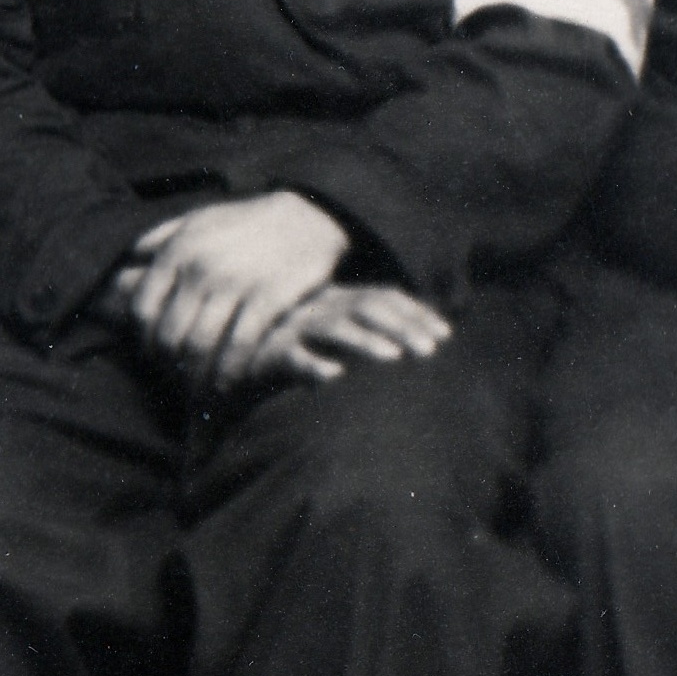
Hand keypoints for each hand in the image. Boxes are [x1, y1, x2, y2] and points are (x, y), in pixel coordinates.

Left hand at [108, 191, 353, 388]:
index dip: (144, 340)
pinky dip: (229, 372)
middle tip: (178, 380)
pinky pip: (239, 347)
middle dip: (170, 365)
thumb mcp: (200, 219)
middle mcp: (201, 268)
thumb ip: (162, 236)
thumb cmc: (246, 223)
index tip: (154, 356)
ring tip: (199, 389)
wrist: (307, 217)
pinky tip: (227, 382)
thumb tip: (131, 257)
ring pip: (200, 346)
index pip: (143, 309)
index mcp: (179, 250)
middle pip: (170, 335)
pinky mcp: (268, 299)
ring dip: (197, 377)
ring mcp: (235, 284)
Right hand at [234, 281, 455, 386]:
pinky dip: (312, 365)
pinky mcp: (268, 352)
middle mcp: (320, 307)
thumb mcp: (333, 340)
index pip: (384, 298)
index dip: (415, 313)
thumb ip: (366, 337)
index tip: (445, 333)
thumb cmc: (292, 350)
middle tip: (430, 350)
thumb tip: (416, 344)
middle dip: (401, 326)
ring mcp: (294, 327)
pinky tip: (332, 377)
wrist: (231, 357)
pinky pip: (292, 356)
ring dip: (363, 341)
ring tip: (392, 358)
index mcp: (339, 301)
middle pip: (367, 307)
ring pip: (333, 327)